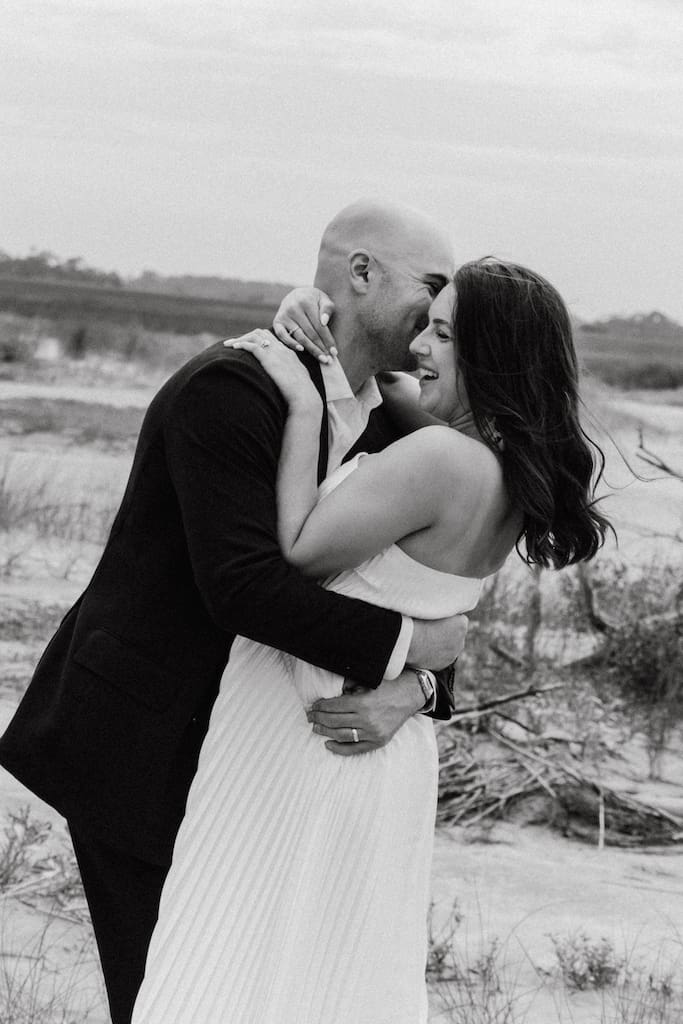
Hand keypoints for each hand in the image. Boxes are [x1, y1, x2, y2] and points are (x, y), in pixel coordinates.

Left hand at [224, 330, 321, 412]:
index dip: (258, 340)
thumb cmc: (301, 395)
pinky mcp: (269, 358)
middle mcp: (282, 349)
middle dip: (246, 336)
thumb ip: (289, 377)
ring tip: (228, 344)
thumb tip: (284, 383)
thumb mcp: (296, 381)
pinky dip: (241, 344)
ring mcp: (276, 352)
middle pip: (261, 333)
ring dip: (240, 339)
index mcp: (289, 353)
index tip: (247, 345)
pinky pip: (252, 346)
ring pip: (254, 336)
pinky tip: (233, 348)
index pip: (271, 339)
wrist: (304, 396)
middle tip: (233, 343)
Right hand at [272, 287, 336, 363]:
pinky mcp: (277, 321)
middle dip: (321, 347)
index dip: (328, 340)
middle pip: (310, 333)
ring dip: (311, 349)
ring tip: (321, 358)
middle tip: (329, 360)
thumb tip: (324, 322)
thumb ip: (327, 308)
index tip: (334, 352)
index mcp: (306, 301)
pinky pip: (283, 336)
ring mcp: (284, 315)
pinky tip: (301, 349)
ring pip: (299, 337)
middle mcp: (293, 308)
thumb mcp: (323, 298)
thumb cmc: (313, 299)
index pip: (319, 326)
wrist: (297, 293)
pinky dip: (291, 344)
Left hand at [306, 670, 424, 755]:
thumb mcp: (368, 681)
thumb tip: (331, 694)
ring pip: (342, 735)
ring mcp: (373, 733)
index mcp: (363, 702)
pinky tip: (328, 744)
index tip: (313, 706)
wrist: (410, 694)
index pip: (334, 706)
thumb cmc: (387, 685)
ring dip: (325, 732)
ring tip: (315, 728)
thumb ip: (349, 686)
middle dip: (319, 719)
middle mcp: (367, 719)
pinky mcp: (379, 741)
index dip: (320, 707)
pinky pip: (355, 749)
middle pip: (334, 722)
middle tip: (310, 717)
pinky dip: (340, 748)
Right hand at [408, 614, 467, 670]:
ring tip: (426, 640)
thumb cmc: (418, 621)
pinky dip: (436, 654)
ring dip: (442, 643)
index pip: (459, 618)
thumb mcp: (433, 607)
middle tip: (431, 628)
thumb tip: (442, 611)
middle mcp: (461, 640)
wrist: (409, 641)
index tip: (437, 618)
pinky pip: (442, 657)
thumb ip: (443, 609)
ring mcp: (453, 654)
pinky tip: (425, 649)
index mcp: (462, 623)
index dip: (447, 618)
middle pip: (456, 634)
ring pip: (450, 646)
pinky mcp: (444, 664)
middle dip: (447, 632)